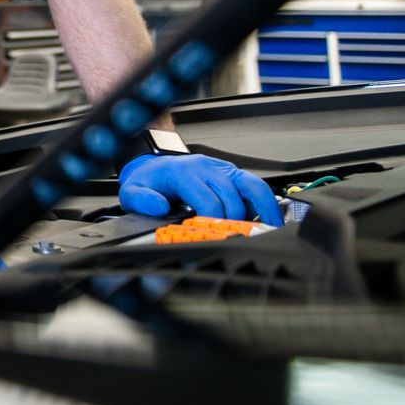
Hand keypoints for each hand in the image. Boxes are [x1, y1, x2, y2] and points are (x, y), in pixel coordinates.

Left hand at [119, 153, 281, 225]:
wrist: (154, 163)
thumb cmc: (148, 180)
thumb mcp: (133, 191)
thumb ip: (142, 200)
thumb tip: (159, 207)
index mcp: (183, 172)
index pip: (208, 200)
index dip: (215, 221)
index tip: (217, 237)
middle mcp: (205, 167)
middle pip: (232, 197)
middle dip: (236, 222)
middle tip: (240, 240)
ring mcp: (221, 168)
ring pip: (251, 185)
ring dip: (263, 208)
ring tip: (271, 229)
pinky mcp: (232, 172)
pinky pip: (255, 185)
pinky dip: (266, 201)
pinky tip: (270, 218)